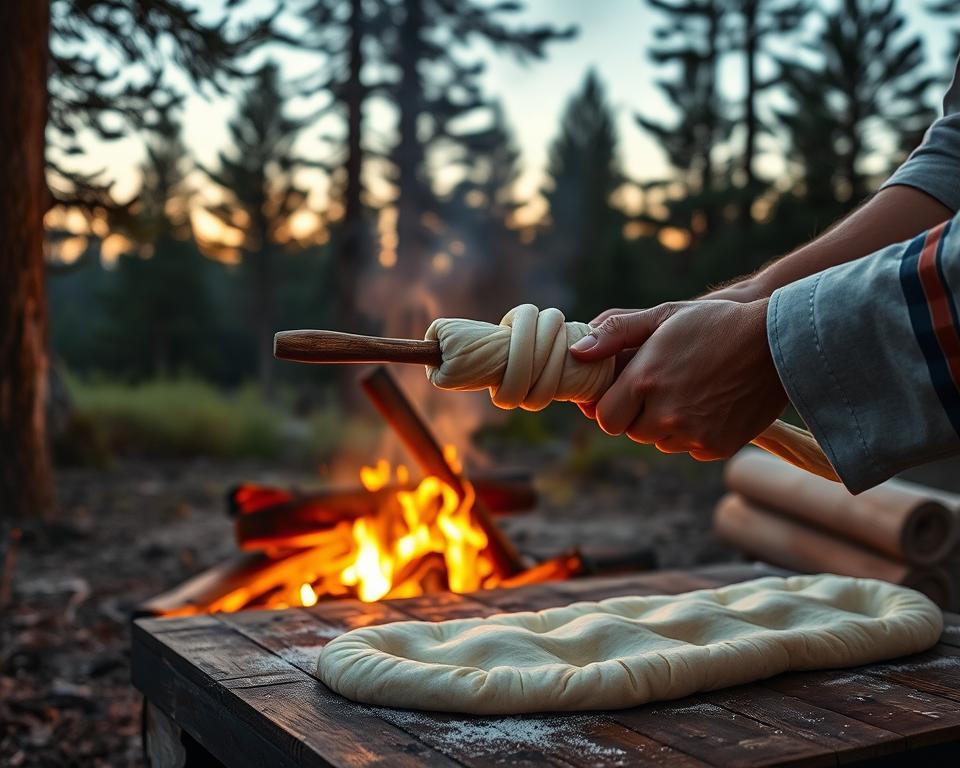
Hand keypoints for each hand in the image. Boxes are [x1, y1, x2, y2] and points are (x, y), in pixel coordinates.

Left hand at [569, 299, 787, 459]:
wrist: (779, 341)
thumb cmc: (716, 322)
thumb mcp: (663, 315)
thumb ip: (615, 333)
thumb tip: (578, 354)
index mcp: (645, 381)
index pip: (606, 418)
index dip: (611, 406)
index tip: (622, 393)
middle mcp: (665, 414)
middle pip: (632, 432)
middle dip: (637, 414)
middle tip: (658, 389)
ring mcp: (692, 434)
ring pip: (660, 442)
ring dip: (664, 425)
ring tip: (686, 392)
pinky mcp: (716, 447)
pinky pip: (689, 448)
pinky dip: (692, 433)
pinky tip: (707, 405)